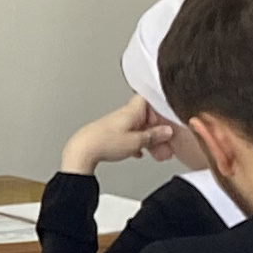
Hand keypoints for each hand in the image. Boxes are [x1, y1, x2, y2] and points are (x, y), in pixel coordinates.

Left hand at [59, 95, 175, 176]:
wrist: (82, 151)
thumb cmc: (104, 142)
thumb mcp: (136, 141)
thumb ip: (154, 136)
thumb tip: (167, 131)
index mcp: (132, 110)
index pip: (151, 100)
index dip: (162, 109)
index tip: (170, 121)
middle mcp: (125, 114)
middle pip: (147, 117)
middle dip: (158, 130)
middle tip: (165, 144)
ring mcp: (118, 123)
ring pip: (139, 128)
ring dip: (148, 139)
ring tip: (155, 152)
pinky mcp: (111, 133)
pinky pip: (129, 135)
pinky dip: (136, 143)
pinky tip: (138, 152)